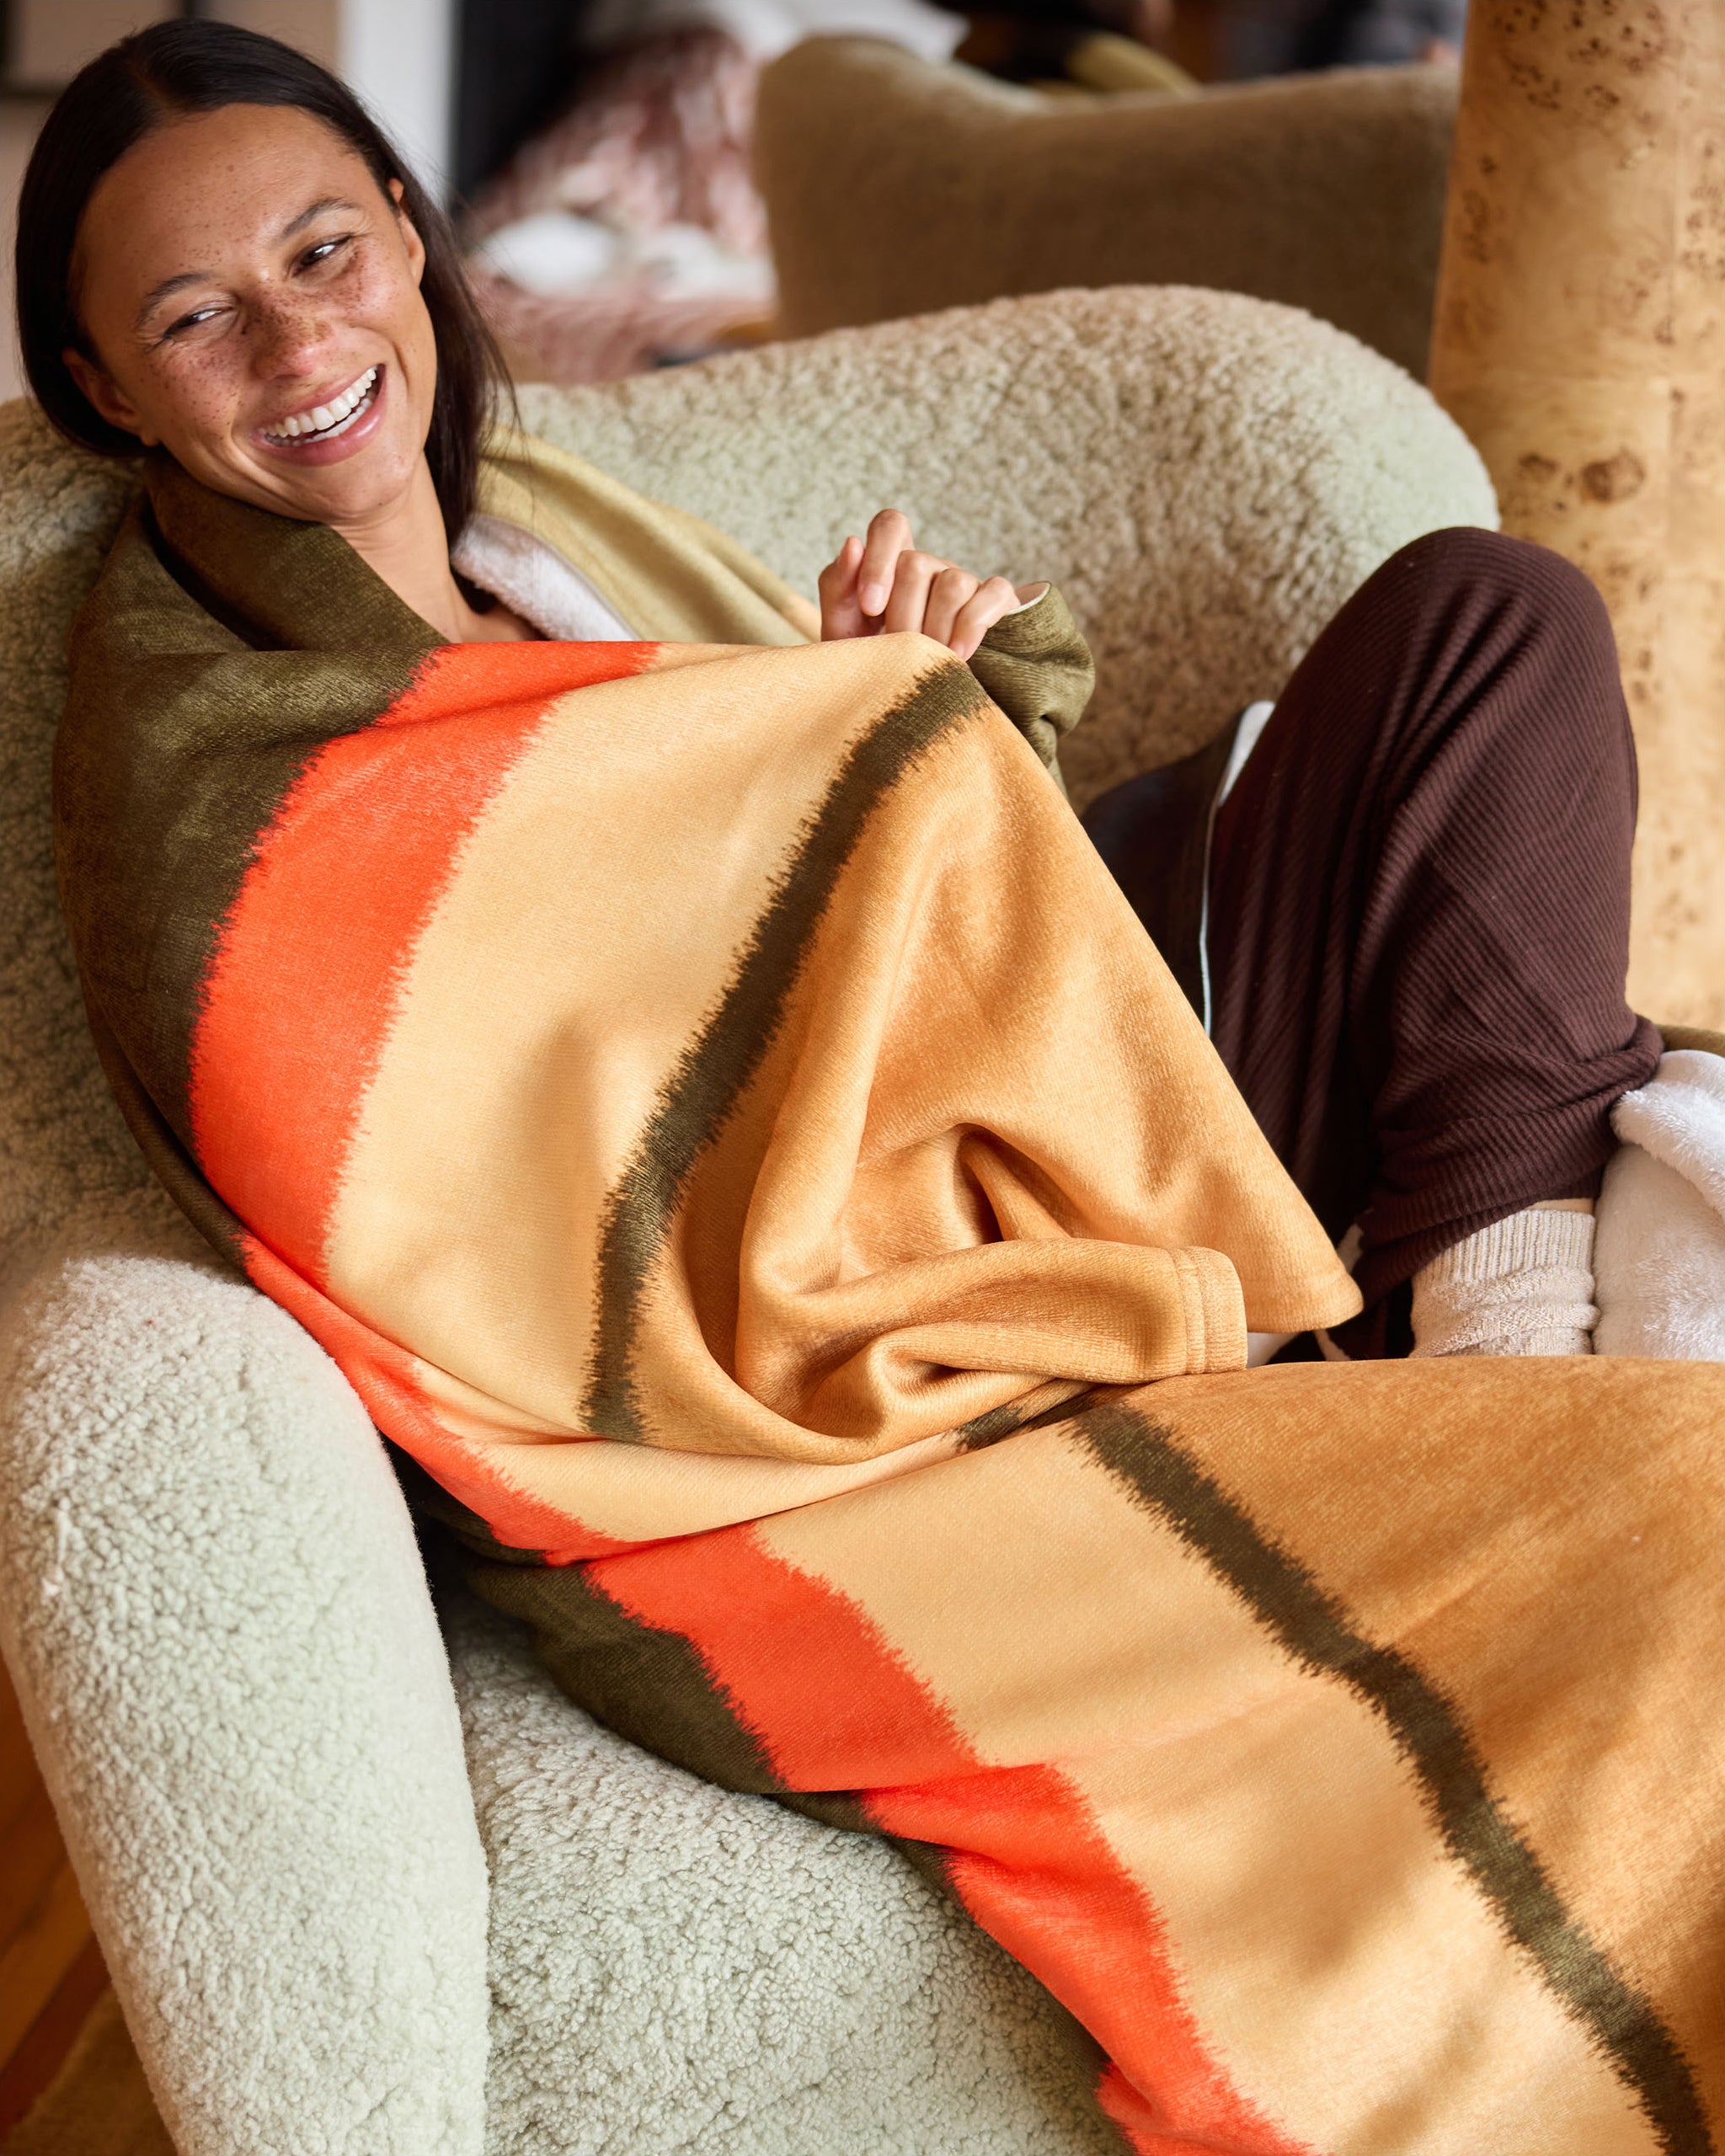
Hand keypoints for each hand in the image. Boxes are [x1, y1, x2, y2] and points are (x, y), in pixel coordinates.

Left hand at [818, 509, 1031, 663]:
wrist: (913, 706)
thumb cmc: (874, 666)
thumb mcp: (844, 634)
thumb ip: (838, 588)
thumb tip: (853, 545)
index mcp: (892, 565)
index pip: (891, 525)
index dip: (879, 559)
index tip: (871, 609)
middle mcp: (930, 567)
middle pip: (916, 563)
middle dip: (903, 615)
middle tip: (898, 650)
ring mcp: (964, 582)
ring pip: (953, 583)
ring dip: (936, 628)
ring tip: (927, 661)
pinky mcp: (996, 601)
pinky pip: (994, 593)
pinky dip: (973, 626)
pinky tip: (958, 655)